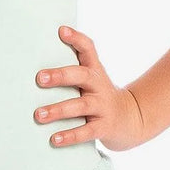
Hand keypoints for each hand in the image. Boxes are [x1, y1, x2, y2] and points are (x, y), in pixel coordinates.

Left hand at [34, 25, 148, 152]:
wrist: (130, 119)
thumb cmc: (98, 95)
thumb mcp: (91, 77)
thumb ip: (71, 67)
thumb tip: (39, 55)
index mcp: (94, 71)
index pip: (88, 49)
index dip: (76, 39)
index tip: (61, 31)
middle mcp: (99, 85)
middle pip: (82, 76)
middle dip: (60, 76)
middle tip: (39, 78)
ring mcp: (103, 106)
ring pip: (81, 106)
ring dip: (58, 110)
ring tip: (38, 114)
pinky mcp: (104, 127)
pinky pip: (86, 132)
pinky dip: (69, 135)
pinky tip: (54, 139)